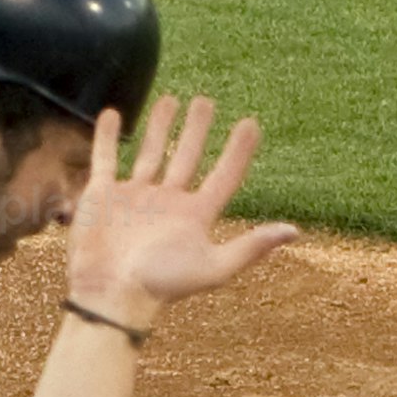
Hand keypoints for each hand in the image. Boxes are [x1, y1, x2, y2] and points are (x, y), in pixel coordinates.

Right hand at [60, 92, 291, 334]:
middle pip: (187, 158)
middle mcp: (167, 203)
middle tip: (205, 102)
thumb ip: (250, 248)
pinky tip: (113, 113)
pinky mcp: (102, 195)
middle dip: (197, 130)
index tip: (251, 123)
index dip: (239, 151)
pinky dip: (108, 136)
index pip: (224, 177)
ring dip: (159, 128)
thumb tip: (294, 231)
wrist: (109, 296)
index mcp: (195, 217)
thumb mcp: (213, 268)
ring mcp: (134, 197)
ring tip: (170, 100)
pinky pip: (106, 158)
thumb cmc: (161, 286)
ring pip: (150, 153)